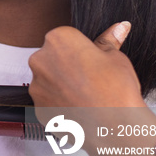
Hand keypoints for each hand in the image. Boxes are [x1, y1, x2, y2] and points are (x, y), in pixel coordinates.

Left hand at [28, 22, 144, 109]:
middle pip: (52, 58)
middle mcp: (40, 60)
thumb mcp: (116, 58)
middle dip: (68, 66)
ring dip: (63, 85)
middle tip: (91, 79)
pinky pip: (48, 101)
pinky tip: (79, 107)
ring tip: (87, 95)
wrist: (114, 128)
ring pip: (49, 80)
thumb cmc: (117, 90)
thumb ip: (108, 41)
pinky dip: (60, 103)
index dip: (81, 49)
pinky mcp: (37, 107)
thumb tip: (119, 27)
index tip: (92, 60)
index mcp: (58, 39)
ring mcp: (36, 85)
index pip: (65, 37)